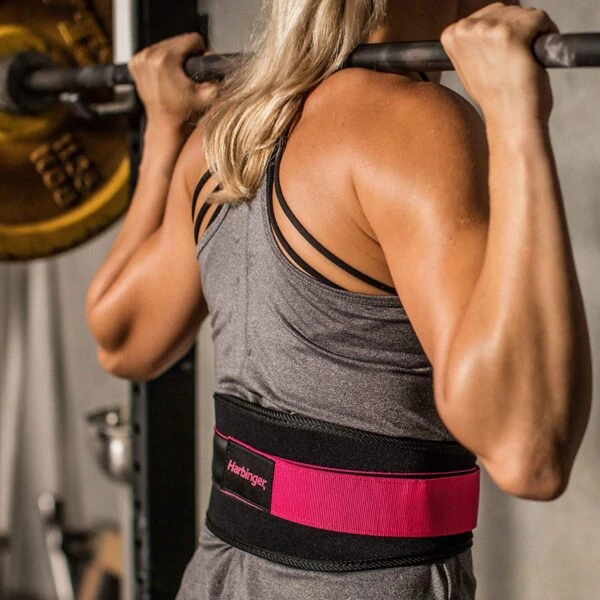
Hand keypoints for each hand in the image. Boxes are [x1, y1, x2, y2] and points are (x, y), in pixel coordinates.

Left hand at [128, 32, 218, 130]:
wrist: (165, 124)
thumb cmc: (183, 112)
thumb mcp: (208, 95)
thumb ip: (216, 75)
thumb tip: (212, 58)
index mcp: (165, 59)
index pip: (191, 39)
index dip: (201, 51)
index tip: (198, 66)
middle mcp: (149, 56)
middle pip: (178, 40)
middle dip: (186, 54)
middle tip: (188, 73)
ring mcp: (140, 60)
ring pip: (166, 44)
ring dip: (174, 56)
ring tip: (177, 75)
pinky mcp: (135, 63)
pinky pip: (154, 52)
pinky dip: (162, 61)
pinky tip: (166, 76)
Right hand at [441, 3, 559, 125]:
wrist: (509, 121)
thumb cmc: (495, 98)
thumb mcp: (472, 67)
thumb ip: (474, 42)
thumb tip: (485, 25)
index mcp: (452, 35)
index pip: (487, 15)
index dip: (501, 33)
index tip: (502, 55)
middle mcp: (466, 29)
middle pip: (506, 11)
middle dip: (517, 30)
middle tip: (515, 61)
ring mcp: (487, 30)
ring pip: (523, 14)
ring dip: (532, 34)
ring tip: (523, 61)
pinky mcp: (511, 34)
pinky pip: (540, 18)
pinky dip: (547, 33)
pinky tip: (535, 58)